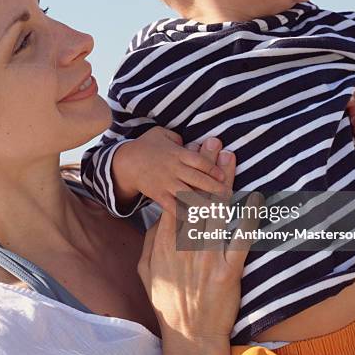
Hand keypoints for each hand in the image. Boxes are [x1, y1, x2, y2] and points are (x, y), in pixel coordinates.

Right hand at [112, 127, 230, 214]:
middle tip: (229, 196)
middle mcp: (173, 169)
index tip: (224, 176)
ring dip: (203, 203)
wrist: (125, 162)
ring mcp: (165, 183)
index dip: (213, 169)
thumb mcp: (162, 134)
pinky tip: (195, 220)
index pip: (199, 161)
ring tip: (218, 211)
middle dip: (214, 188)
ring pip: (187, 194)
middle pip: (197, 179)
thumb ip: (179, 137)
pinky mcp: (158, 195)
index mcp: (177, 153)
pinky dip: (183, 213)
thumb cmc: (146, 145)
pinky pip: (172, 206)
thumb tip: (195, 142)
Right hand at [136, 138, 258, 342]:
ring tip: (229, 157)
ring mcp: (207, 256)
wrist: (190, 336)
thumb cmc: (167, 304)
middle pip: (196, 196)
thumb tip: (157, 219)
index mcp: (163, 242)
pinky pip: (240, 238)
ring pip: (217, 210)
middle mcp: (184, 244)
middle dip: (205, 167)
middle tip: (213, 142)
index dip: (184, 174)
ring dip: (224, 180)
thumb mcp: (145, 271)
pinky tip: (255, 196)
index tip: (191, 154)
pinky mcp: (228, 270)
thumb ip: (148, 242)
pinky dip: (248, 216)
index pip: (175, 199)